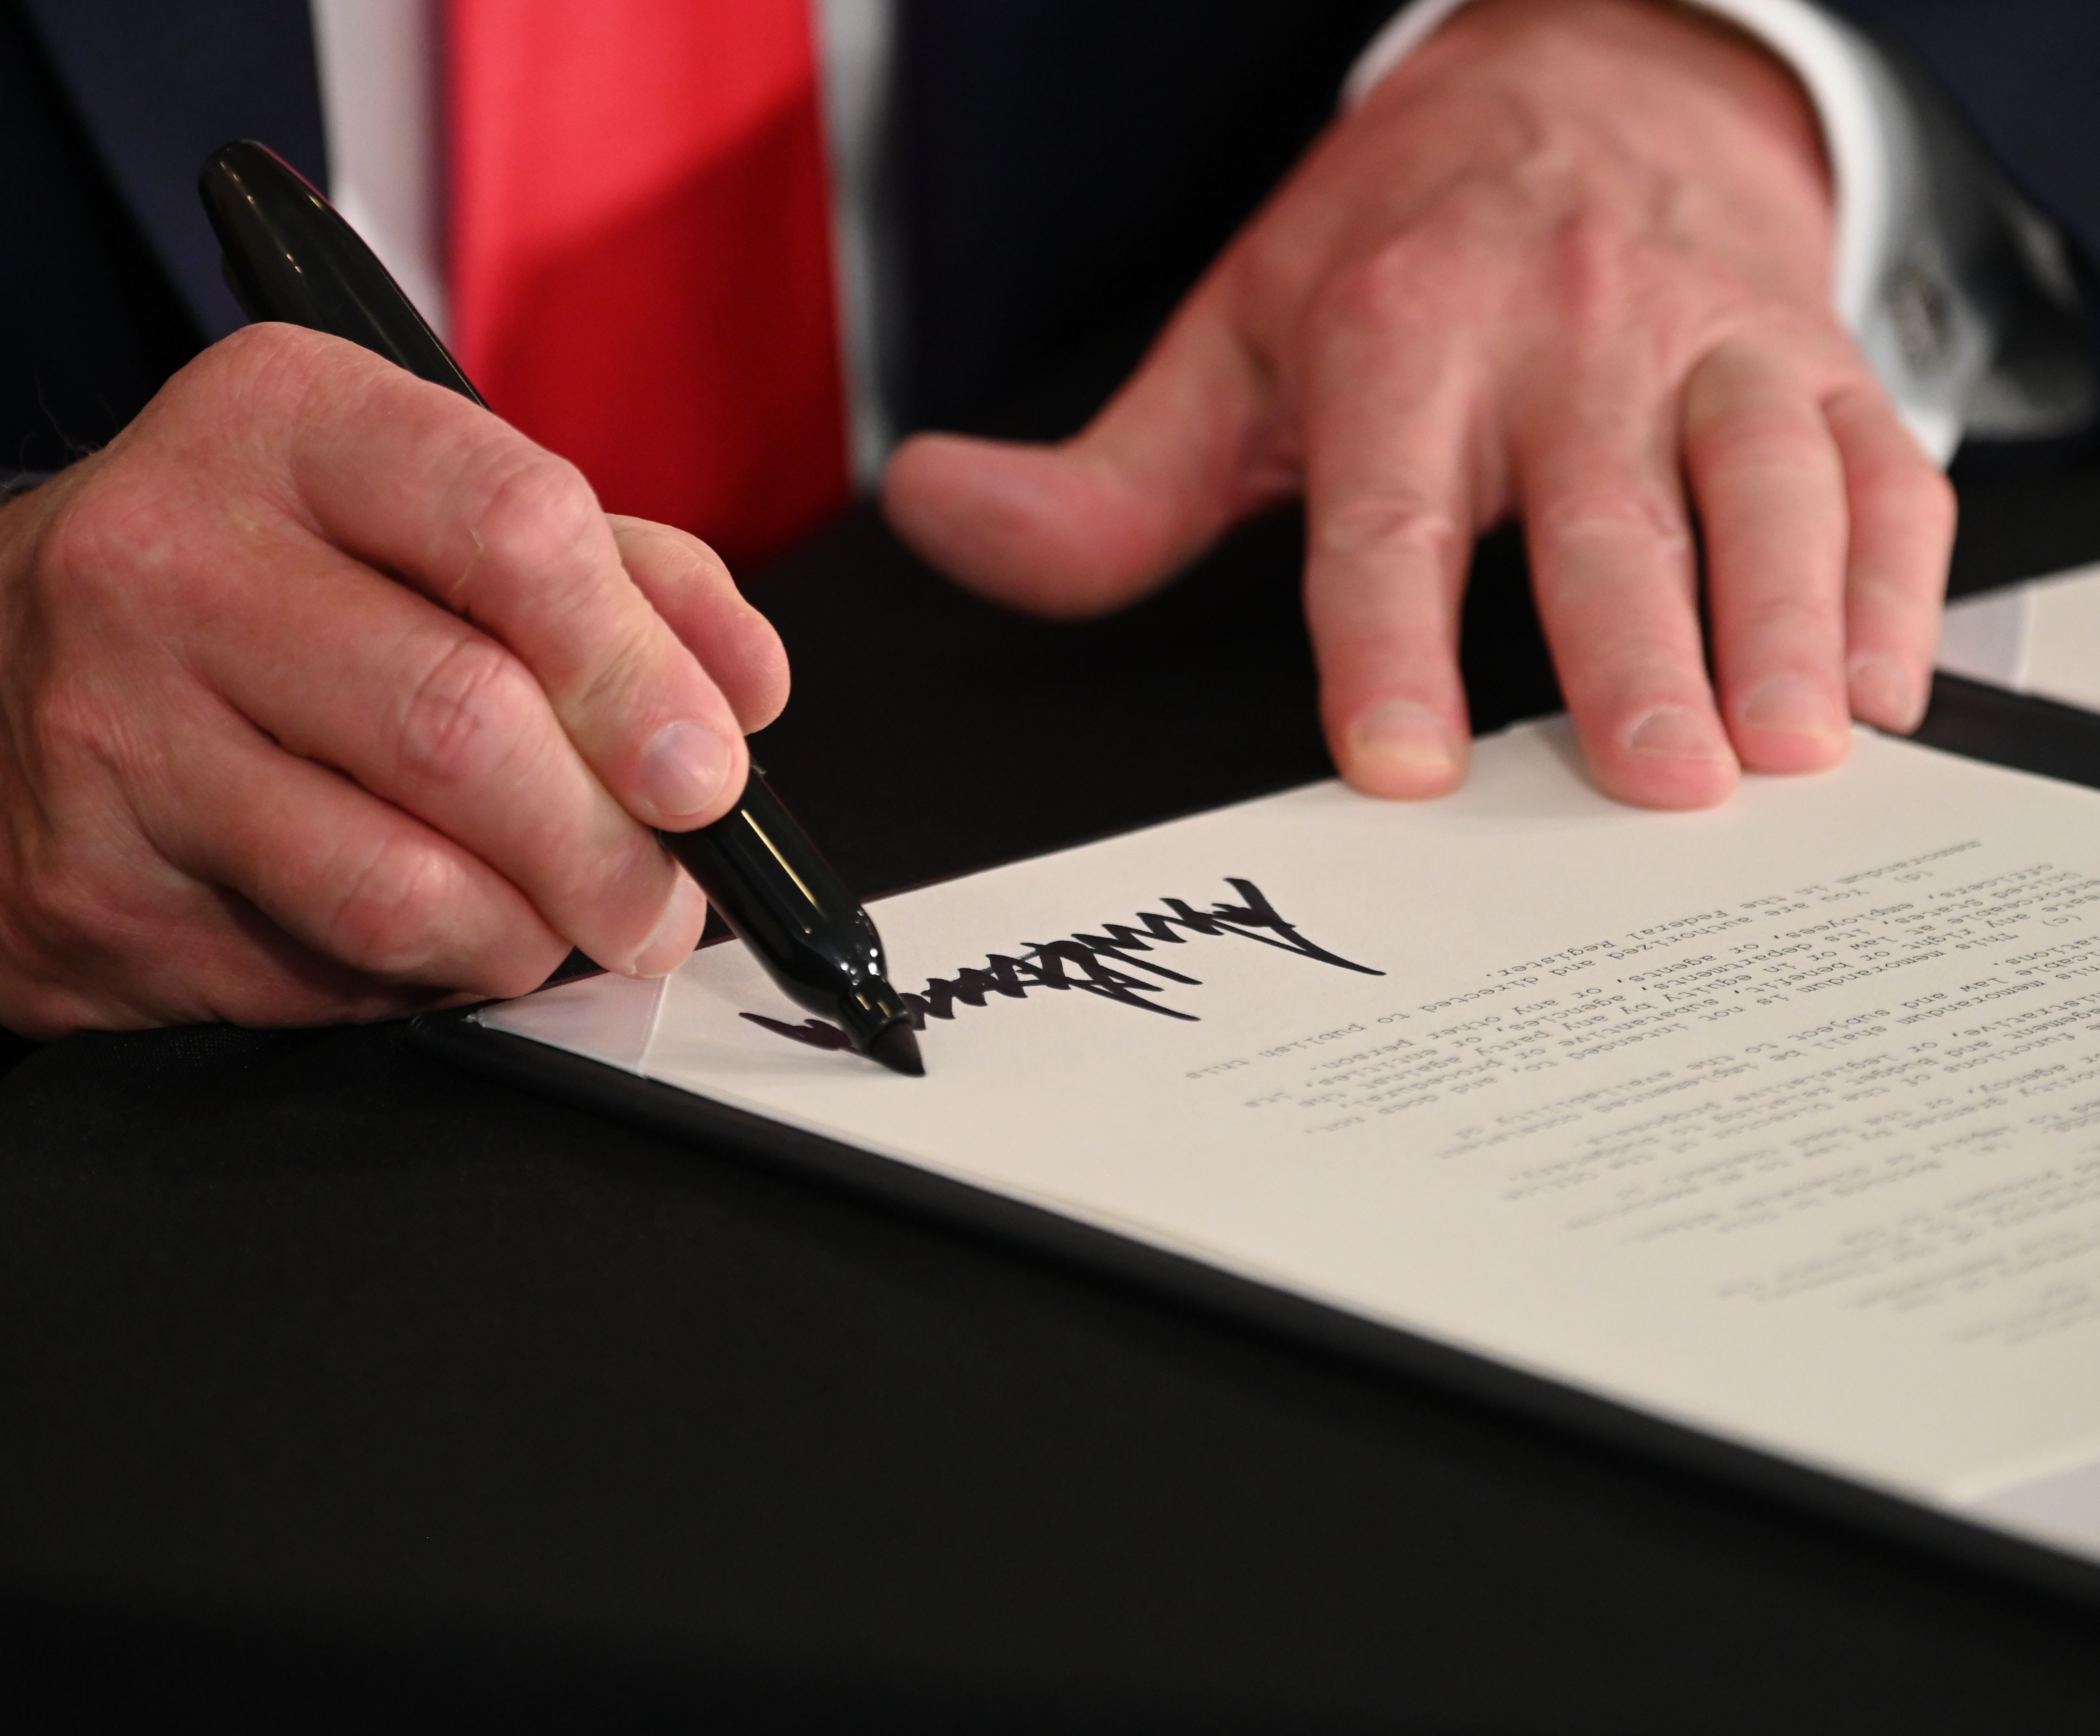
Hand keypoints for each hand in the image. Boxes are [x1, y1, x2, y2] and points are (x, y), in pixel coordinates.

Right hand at [0, 324, 786, 1032]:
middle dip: (612, 845)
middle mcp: (172, 557)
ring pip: (398, 882)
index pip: (512, 527)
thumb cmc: (248, 591)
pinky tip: (429, 942)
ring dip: (528, 935)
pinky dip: (420, 978)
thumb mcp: (414, 516)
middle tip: (665, 898)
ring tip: (564, 927)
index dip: (641, 669)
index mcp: (286, 421)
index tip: (711, 765)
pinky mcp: (87, 888)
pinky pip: (321, 973)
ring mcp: (111, 730)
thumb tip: (747, 685)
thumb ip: (611, 575)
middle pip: (465, 726)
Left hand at [882, 0, 1953, 808]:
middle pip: (1601, 511)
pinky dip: (1893, 576)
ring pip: (1766, 482)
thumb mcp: (1237, 342)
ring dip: (1785, 619)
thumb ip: (1104, 476)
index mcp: (1404, 332)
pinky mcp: (1815, 357)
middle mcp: (1567, 332)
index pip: (1388, 513)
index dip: (1391, 645)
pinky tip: (1881, 682)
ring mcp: (1709, 342)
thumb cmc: (1402, 247)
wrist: (1584, 81)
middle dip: (1634, 650)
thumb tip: (937, 510)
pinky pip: (1879, 465)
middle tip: (1657, 780)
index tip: (1406, 766)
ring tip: (1791, 746)